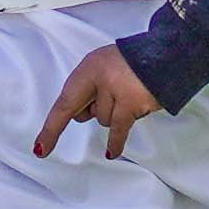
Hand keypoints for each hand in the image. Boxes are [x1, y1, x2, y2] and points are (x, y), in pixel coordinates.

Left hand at [27, 45, 161, 162]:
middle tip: (114, 89)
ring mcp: (115, 91)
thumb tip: (81, 115)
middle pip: (84, 113)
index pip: (64, 102)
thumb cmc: (134, 62)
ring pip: (104, 120)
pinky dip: (116, 142)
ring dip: (116, 114)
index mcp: (89, 67)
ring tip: (133, 93)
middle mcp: (99, 78)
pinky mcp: (132, 103)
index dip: (51, 128)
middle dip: (93, 108)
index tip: (40, 149)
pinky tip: (112, 153)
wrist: (168, 55)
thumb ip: (90, 87)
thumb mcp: (104, 65)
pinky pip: (118, 129)